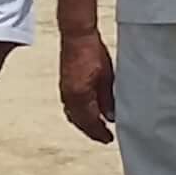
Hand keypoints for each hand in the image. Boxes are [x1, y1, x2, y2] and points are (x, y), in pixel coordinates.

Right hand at [58, 30, 116, 144]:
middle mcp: (69, 96)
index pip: (90, 122)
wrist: (77, 36)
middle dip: (92, 131)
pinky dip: (77, 114)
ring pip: (73, 115)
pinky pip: (69, 107)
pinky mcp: (64, 85)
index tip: (108, 139)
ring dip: (84, 124)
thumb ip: (108, 99)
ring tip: (96, 128)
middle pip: (80, 122)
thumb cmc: (92, 51)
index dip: (100, 132)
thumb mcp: (107, 77)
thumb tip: (111, 116)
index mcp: (81, 96)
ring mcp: (64, 91)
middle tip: (103, 137)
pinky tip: (86, 113)